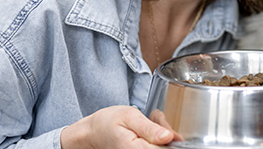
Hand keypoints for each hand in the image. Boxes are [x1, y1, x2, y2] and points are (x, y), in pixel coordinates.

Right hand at [60, 106, 178, 148]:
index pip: (166, 148)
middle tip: (153, 118)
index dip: (168, 133)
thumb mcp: (129, 117)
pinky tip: (148, 131)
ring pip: (162, 146)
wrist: (93, 133)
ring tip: (149, 121)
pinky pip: (155, 147)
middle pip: (166, 147)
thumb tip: (169, 137)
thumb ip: (150, 128)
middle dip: (164, 130)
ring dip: (161, 133)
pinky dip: (155, 138)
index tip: (159, 122)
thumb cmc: (108, 123)